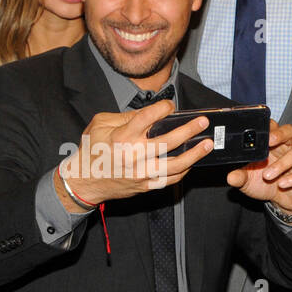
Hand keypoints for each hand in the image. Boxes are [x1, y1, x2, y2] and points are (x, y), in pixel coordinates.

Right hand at [58, 99, 211, 207]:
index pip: (148, 117)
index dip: (163, 108)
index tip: (170, 106)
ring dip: (194, 154)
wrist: (84, 181)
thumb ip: (124, 117)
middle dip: (189, 130)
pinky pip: (170, 180)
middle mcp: (133, 155)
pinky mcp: (144, 185)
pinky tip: (192, 161)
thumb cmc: (91, 150)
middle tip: (203, 122)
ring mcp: (141, 173)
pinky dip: (183, 171)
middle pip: (169, 141)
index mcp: (121, 137)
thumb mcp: (100, 124)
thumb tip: (150, 114)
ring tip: (207, 144)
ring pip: (175, 164)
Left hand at [225, 121, 291, 213]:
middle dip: (280, 135)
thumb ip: (239, 177)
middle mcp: (288, 148)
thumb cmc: (265, 184)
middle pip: (290, 132)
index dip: (268, 126)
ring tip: (267, 176)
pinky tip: (282, 184)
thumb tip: (230, 177)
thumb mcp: (248, 181)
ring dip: (281, 164)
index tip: (259, 131)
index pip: (273, 127)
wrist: (282, 201)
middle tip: (270, 141)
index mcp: (273, 144)